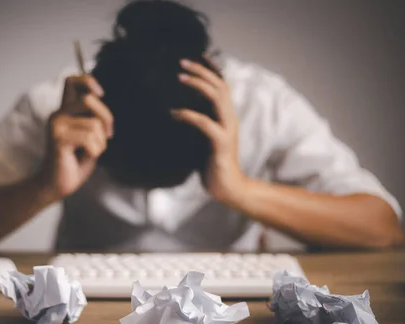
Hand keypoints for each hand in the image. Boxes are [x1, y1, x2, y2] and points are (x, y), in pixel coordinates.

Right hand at [37, 74, 112, 201]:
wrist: (56, 185)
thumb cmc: (74, 163)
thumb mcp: (90, 136)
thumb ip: (94, 119)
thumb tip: (104, 109)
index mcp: (66, 111)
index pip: (72, 81)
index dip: (88, 81)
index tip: (100, 94)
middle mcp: (58, 114)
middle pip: (90, 100)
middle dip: (106, 119)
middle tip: (107, 136)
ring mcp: (56, 125)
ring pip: (94, 125)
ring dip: (100, 143)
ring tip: (90, 152)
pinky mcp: (58, 138)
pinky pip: (90, 139)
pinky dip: (95, 152)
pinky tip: (84, 157)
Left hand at [171, 59, 247, 206]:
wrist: (228, 187)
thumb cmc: (214, 164)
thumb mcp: (205, 138)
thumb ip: (199, 122)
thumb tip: (180, 109)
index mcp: (227, 116)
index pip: (223, 86)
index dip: (211, 69)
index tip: (197, 56)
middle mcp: (230, 118)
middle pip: (220, 85)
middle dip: (201, 71)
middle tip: (181, 62)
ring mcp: (227, 129)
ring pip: (216, 98)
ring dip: (197, 84)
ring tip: (179, 77)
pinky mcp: (220, 143)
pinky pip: (205, 123)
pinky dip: (188, 114)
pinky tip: (174, 112)